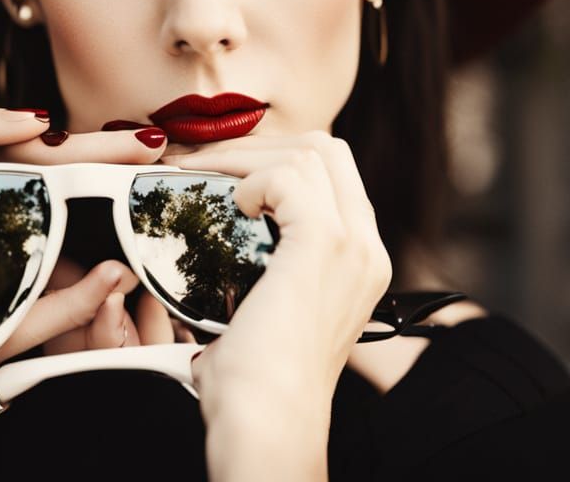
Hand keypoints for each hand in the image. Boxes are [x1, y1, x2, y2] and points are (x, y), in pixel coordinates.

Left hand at [168, 132, 392, 480]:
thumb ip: (262, 271)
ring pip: (310, 150)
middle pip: (328, 150)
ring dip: (246, 155)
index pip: (332, 174)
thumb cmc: (256, 384)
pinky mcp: (324, 244)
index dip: (275, 159)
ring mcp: (353, 245)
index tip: (223, 168)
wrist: (268, 424)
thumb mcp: (269, 313)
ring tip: (201, 172)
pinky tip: (232, 207)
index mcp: (360, 261)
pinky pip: (290, 174)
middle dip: (260, 145)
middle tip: (205, 160)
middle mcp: (367, 249)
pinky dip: (253, 179)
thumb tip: (216, 243)